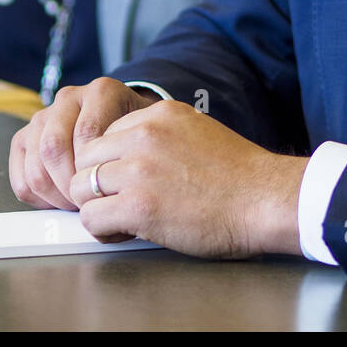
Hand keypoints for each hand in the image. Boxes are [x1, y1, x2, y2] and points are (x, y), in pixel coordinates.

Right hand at [9, 77, 158, 209]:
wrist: (122, 121)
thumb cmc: (135, 134)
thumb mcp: (144, 134)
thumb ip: (136, 150)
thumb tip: (118, 188)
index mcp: (102, 91)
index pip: (87, 133)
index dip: (93, 168)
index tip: (105, 189)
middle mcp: (69, 97)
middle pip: (54, 147)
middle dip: (69, 184)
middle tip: (87, 202)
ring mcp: (43, 116)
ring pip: (36, 164)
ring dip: (54, 193)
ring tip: (75, 203)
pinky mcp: (24, 137)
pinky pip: (20, 175)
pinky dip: (37, 196)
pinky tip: (58, 200)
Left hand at [68, 99, 308, 258]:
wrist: (265, 199)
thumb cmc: (239, 175)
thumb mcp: (198, 131)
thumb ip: (162, 135)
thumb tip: (131, 153)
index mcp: (160, 114)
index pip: (104, 134)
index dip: (111, 161)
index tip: (127, 179)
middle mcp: (145, 135)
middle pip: (86, 158)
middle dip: (96, 183)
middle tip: (119, 201)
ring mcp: (139, 170)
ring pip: (82, 187)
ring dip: (96, 206)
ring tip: (121, 218)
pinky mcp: (138, 206)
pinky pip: (91, 218)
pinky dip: (103, 230)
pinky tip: (127, 232)